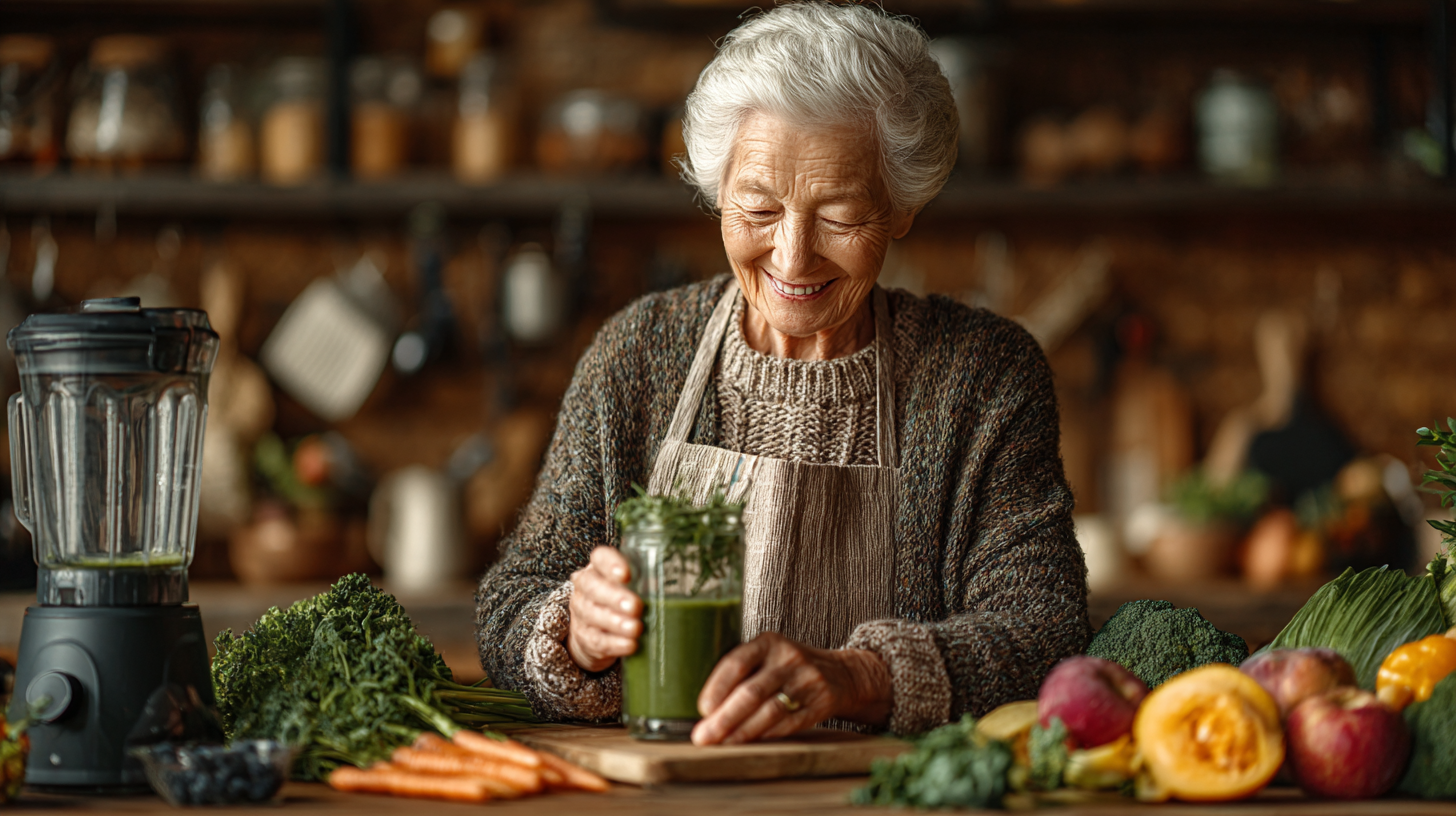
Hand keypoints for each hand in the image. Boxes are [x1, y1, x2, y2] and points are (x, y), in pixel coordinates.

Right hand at [566, 547, 641, 671]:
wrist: (594, 632)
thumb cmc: (622, 601)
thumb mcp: (634, 586)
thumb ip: (649, 582)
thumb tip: (680, 587)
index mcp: (600, 568)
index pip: (600, 558)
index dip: (611, 564)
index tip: (627, 574)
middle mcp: (586, 587)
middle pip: (593, 587)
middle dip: (615, 597)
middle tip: (635, 606)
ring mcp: (581, 613)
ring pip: (593, 615)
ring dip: (616, 623)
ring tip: (636, 629)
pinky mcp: (584, 637)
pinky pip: (596, 640)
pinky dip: (615, 644)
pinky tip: (630, 645)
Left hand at [690, 632, 891, 744]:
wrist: (842, 673)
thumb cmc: (790, 668)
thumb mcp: (768, 655)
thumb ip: (741, 672)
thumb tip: (705, 710)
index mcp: (768, 642)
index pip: (736, 662)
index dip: (716, 688)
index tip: (702, 710)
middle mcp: (788, 658)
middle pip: (751, 692)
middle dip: (724, 718)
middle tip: (703, 737)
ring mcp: (806, 681)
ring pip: (770, 711)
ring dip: (742, 732)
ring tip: (723, 744)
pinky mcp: (821, 704)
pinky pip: (789, 724)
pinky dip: (767, 736)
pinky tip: (751, 744)